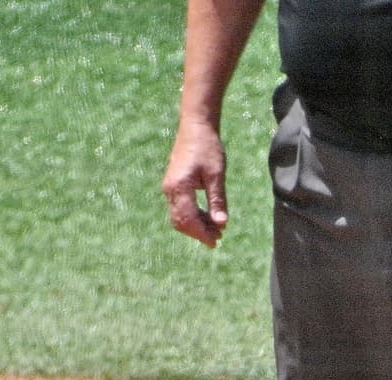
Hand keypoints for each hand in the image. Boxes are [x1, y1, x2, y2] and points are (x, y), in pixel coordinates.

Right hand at [163, 120, 229, 248]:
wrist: (196, 126)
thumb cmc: (208, 147)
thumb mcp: (217, 175)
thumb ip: (218, 200)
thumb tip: (221, 223)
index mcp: (179, 187)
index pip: (188, 220)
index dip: (202, 234)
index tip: (216, 242)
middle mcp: (170, 189)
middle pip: (181, 221)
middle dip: (199, 232)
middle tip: (218, 237)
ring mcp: (170, 187)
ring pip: (179, 216)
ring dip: (196, 225)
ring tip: (216, 229)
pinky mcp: (173, 184)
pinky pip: (180, 207)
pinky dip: (193, 216)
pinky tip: (208, 217)